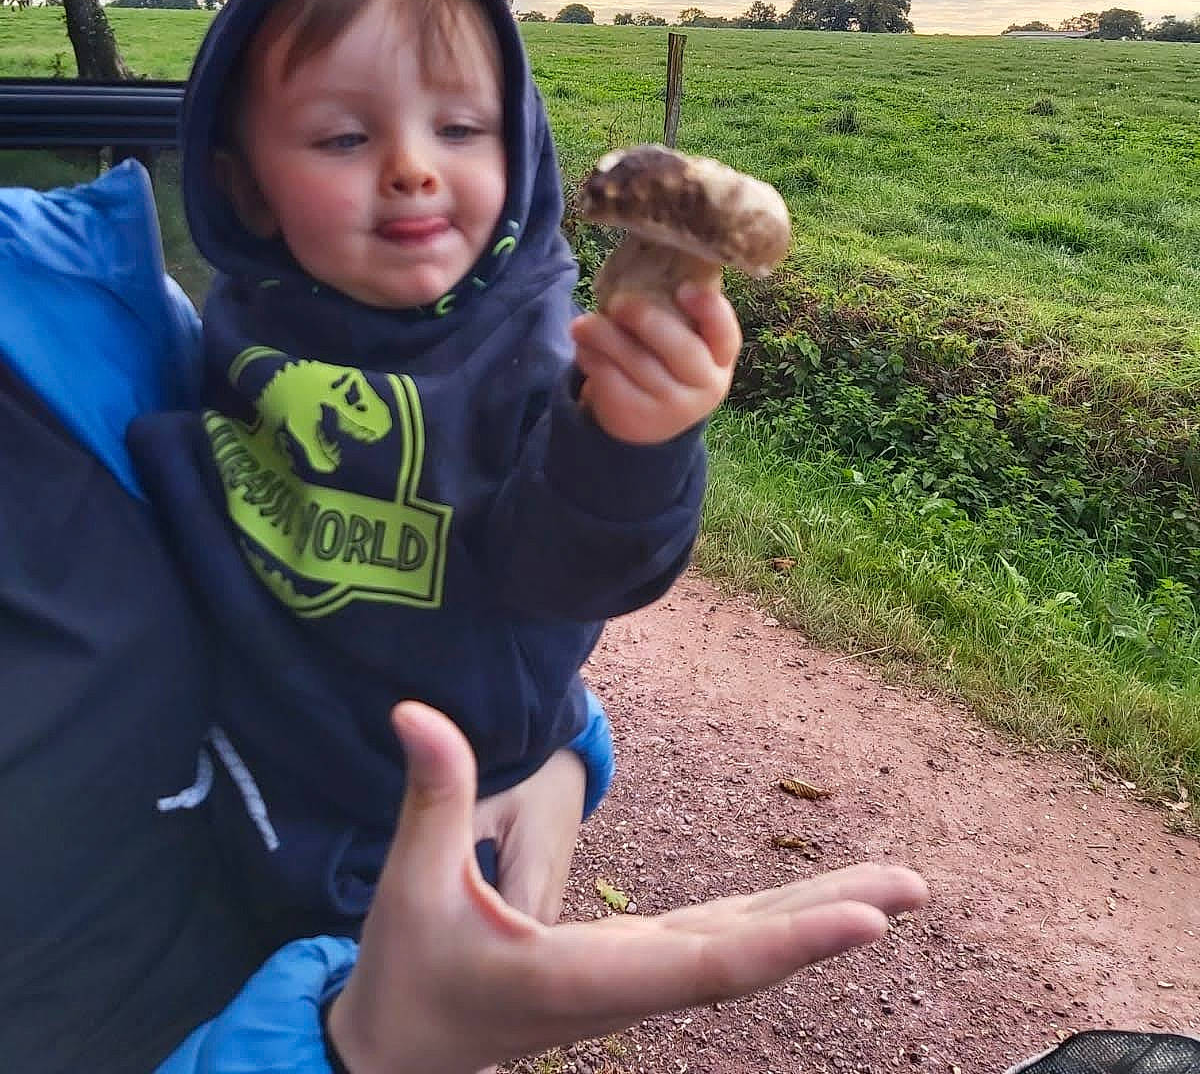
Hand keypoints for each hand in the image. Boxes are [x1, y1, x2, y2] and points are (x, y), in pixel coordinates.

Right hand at [326, 703, 928, 1073]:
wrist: (398, 1060)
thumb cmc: (406, 976)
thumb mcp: (410, 884)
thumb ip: (431, 795)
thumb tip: (414, 710)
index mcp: (584, 980)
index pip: (707, 964)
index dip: (790, 943)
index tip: (869, 924)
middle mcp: (627, 989)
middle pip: (748, 956)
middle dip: (833, 921)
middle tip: (916, 888)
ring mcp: (634, 983)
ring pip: (741, 951)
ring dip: (815, 921)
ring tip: (895, 893)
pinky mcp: (629, 972)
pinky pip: (719, 948)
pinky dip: (774, 928)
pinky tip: (814, 913)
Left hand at [569, 283, 741, 444]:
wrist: (651, 422)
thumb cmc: (667, 363)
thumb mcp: (685, 342)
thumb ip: (676, 314)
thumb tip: (643, 264)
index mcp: (720, 356)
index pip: (726, 333)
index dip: (710, 310)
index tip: (684, 287)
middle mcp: (705, 383)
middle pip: (680, 349)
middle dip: (647, 320)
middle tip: (617, 303)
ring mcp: (673, 405)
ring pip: (639, 364)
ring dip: (605, 337)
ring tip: (581, 324)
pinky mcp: (639, 417)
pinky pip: (613, 383)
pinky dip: (593, 360)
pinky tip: (584, 348)